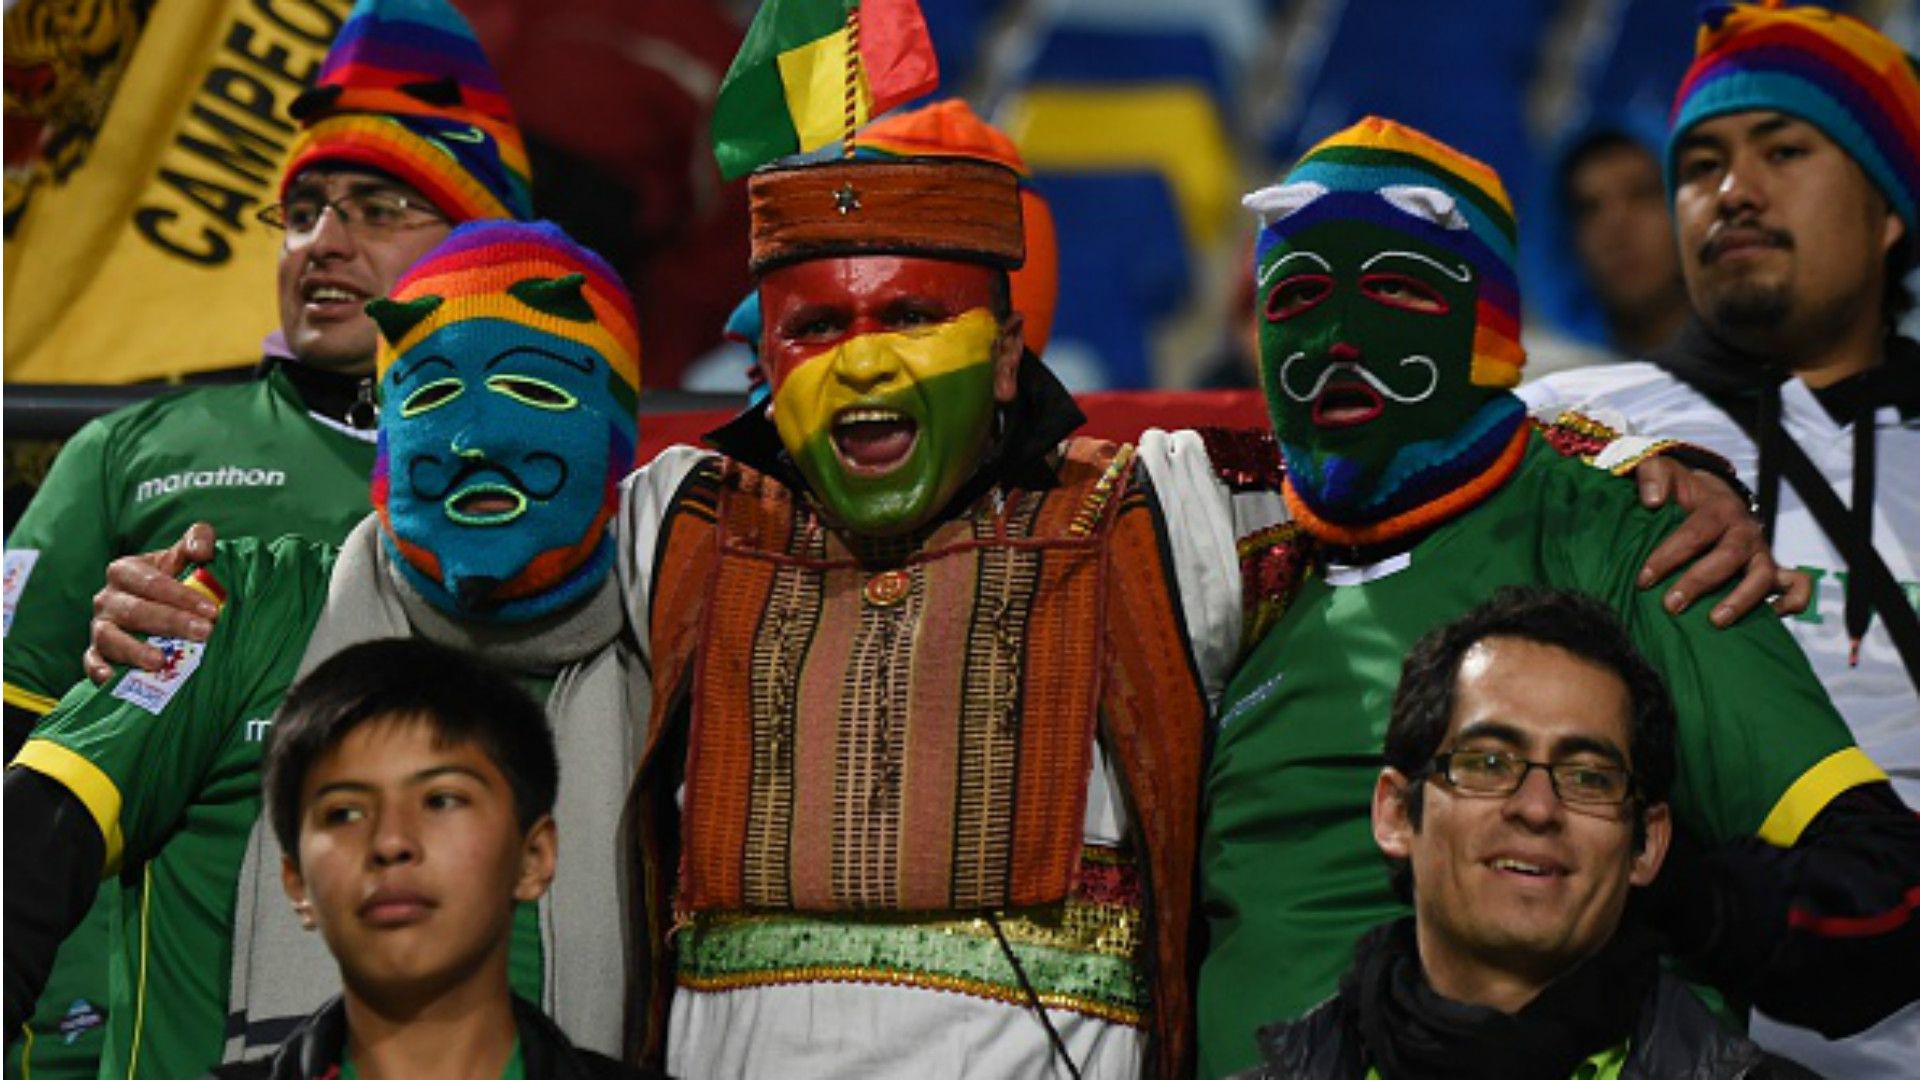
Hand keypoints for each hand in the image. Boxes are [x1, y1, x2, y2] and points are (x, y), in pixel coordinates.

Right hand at [84, 523, 218, 682]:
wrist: (156, 606)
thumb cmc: (172, 580)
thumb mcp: (182, 556)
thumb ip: (196, 540)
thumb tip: (202, 550)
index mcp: (126, 571)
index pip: (152, 582)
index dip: (182, 596)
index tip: (212, 609)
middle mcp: (107, 598)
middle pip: (136, 611)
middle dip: (172, 622)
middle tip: (204, 633)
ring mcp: (99, 626)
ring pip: (111, 637)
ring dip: (134, 650)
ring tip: (160, 661)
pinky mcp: (96, 652)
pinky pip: (91, 661)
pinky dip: (99, 669)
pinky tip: (112, 678)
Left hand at [1632, 459, 1801, 626]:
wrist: (1708, 493)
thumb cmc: (1681, 490)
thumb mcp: (1664, 472)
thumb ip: (1653, 476)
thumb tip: (1652, 500)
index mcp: (1719, 507)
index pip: (1696, 532)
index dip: (1669, 556)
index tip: (1644, 578)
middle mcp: (1745, 530)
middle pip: (1729, 555)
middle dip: (1699, 582)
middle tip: (1671, 605)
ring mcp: (1761, 550)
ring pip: (1763, 575)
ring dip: (1741, 600)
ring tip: (1715, 622)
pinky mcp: (1771, 568)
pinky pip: (1797, 585)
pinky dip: (1792, 601)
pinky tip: (1770, 616)